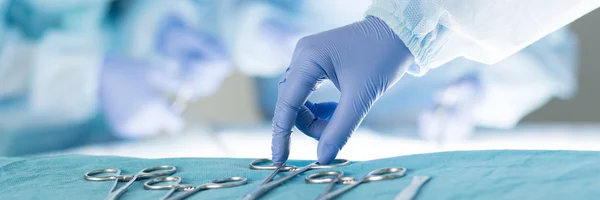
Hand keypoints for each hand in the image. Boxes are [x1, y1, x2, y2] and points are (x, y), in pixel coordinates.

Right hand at [271, 16, 413, 164]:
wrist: (399, 32)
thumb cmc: (383, 58)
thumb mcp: (362, 97)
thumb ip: (340, 129)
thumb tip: (322, 158)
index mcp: (308, 59)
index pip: (287, 103)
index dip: (282, 134)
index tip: (279, 160)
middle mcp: (301, 55)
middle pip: (291, 103)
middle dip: (310, 124)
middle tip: (334, 132)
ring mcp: (306, 57)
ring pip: (298, 100)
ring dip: (316, 117)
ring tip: (341, 114)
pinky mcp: (314, 61)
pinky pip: (306, 92)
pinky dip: (319, 107)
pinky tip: (338, 107)